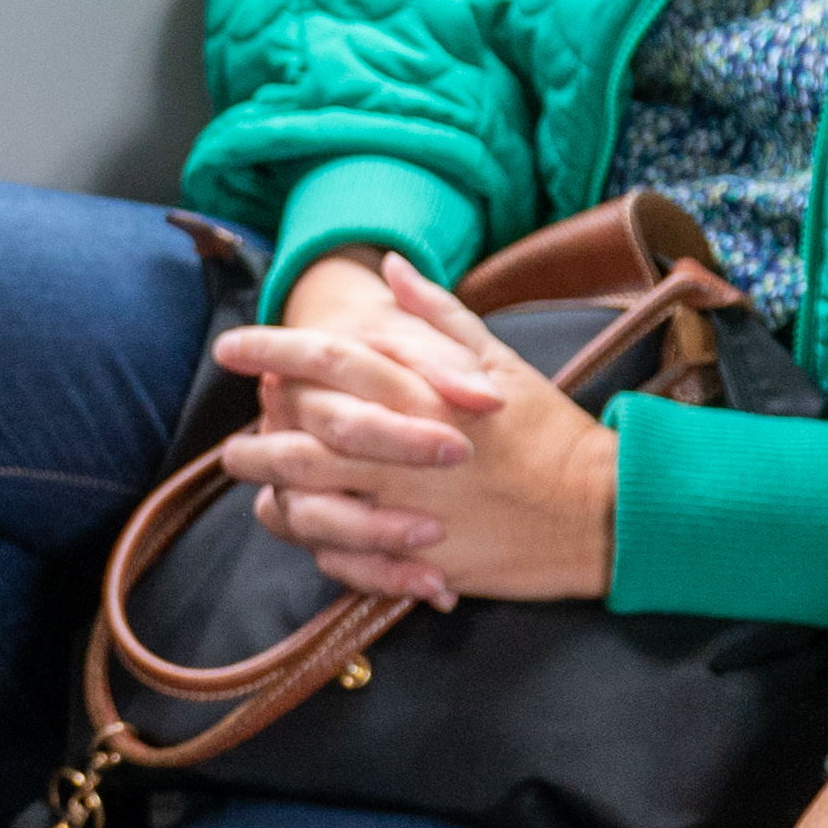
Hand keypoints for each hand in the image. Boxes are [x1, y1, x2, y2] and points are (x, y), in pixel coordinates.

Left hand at [212, 257, 614, 606]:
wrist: (598, 511)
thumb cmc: (548, 431)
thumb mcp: (499, 359)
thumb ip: (436, 315)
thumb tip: (391, 266)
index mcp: (419, 395)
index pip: (325, 361)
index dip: (269, 349)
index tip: (230, 347)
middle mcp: (401, 454)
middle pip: (297, 443)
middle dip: (251, 441)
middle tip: (230, 443)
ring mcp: (404, 512)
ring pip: (307, 508)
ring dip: (271, 497)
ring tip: (257, 491)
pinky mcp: (415, 561)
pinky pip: (341, 559)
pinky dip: (315, 546)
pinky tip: (306, 532)